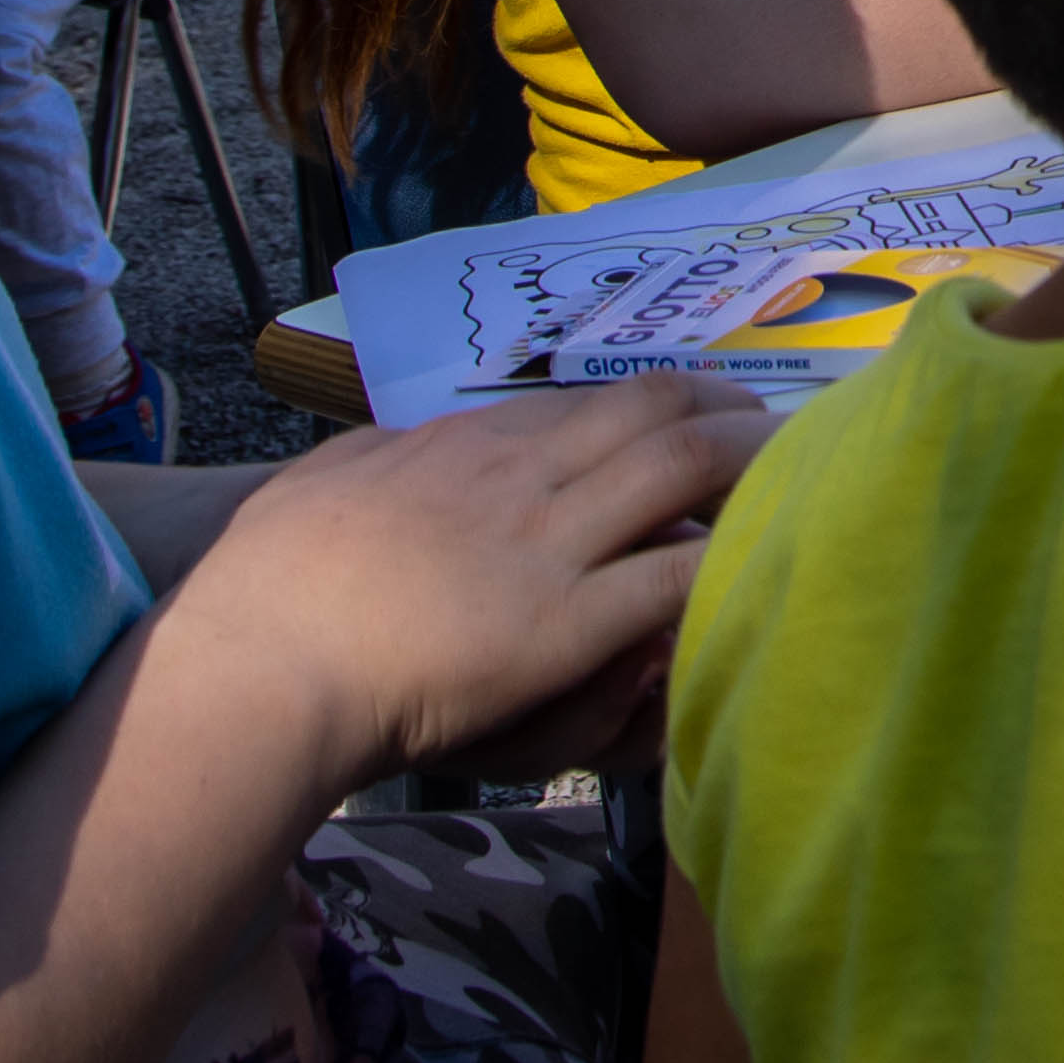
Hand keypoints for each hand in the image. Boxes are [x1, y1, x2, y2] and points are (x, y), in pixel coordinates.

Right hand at [179, 376, 771, 779]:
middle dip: (728, 410)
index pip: (585, 401)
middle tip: (775, 427)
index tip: (694, 408)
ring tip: (800, 477)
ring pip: (682, 472)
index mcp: (461, 444)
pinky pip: (669, 581)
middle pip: (654, 412)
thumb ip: (377, 461)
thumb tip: (400, 448)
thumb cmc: (269, 589)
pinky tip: (761, 574)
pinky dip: (724, 570)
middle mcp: (518, 475)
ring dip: (750, 468)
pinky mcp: (562, 625)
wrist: (263, 662)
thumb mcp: (323, 486)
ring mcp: (546, 545)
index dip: (654, 400)